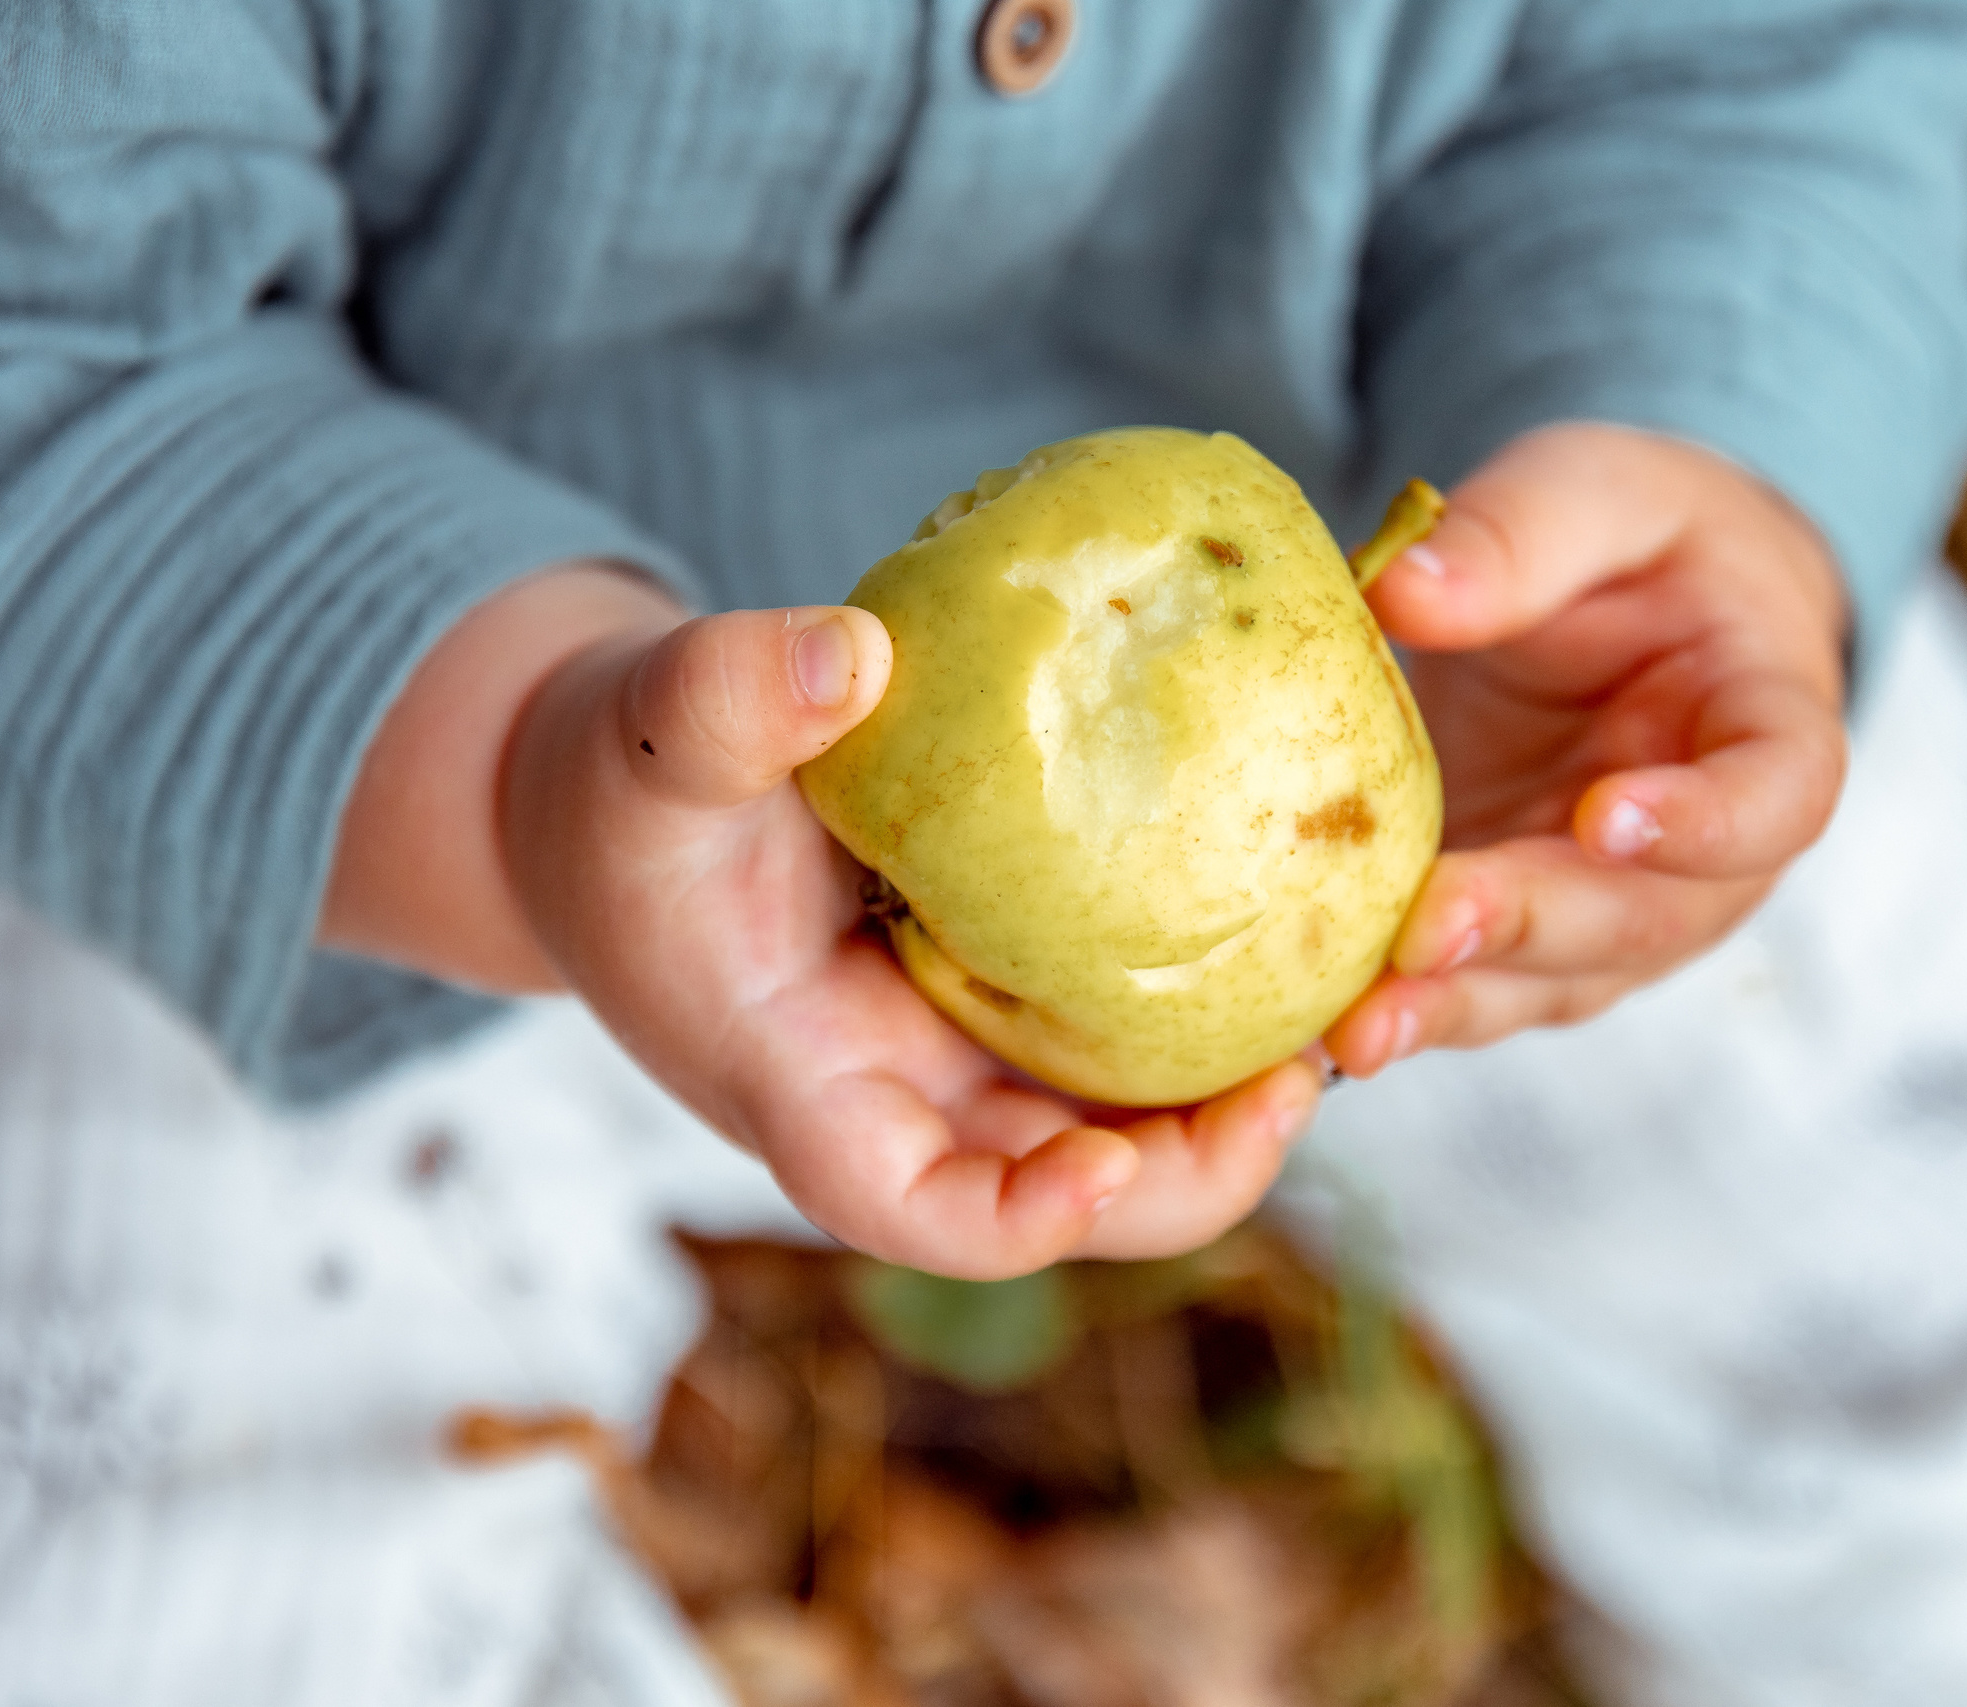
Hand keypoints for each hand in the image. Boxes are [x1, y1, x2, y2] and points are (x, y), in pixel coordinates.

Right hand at [324, 569, 1319, 1278]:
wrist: (624, 795)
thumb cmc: (620, 788)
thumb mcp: (652, 734)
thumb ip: (728, 699)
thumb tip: (851, 655)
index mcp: (805, 1084)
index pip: (915, 1211)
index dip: (1020, 1220)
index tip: (1105, 1169)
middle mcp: (901, 1098)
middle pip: (1064, 1193)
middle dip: (1194, 1170)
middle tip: (1310, 1070)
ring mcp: (959, 1050)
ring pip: (1116, 1119)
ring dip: (1229, 1091)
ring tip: (1346, 1002)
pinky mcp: (1003, 985)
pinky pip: (1121, 1021)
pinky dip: (1207, 997)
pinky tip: (1292, 921)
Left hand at [1323, 423, 1849, 1074]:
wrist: (1630, 611)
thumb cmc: (1636, 545)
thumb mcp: (1597, 491)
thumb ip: (1521, 533)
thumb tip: (1395, 589)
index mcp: (1765, 726)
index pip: (1777, 794)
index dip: (1708, 822)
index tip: (1611, 817)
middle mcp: (1703, 858)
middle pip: (1637, 918)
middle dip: (1527, 927)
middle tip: (1429, 930)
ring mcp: (1606, 916)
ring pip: (1542, 982)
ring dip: (1448, 1004)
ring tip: (1358, 1024)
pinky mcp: (1511, 943)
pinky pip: (1457, 991)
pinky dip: (1388, 1013)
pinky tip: (1303, 1035)